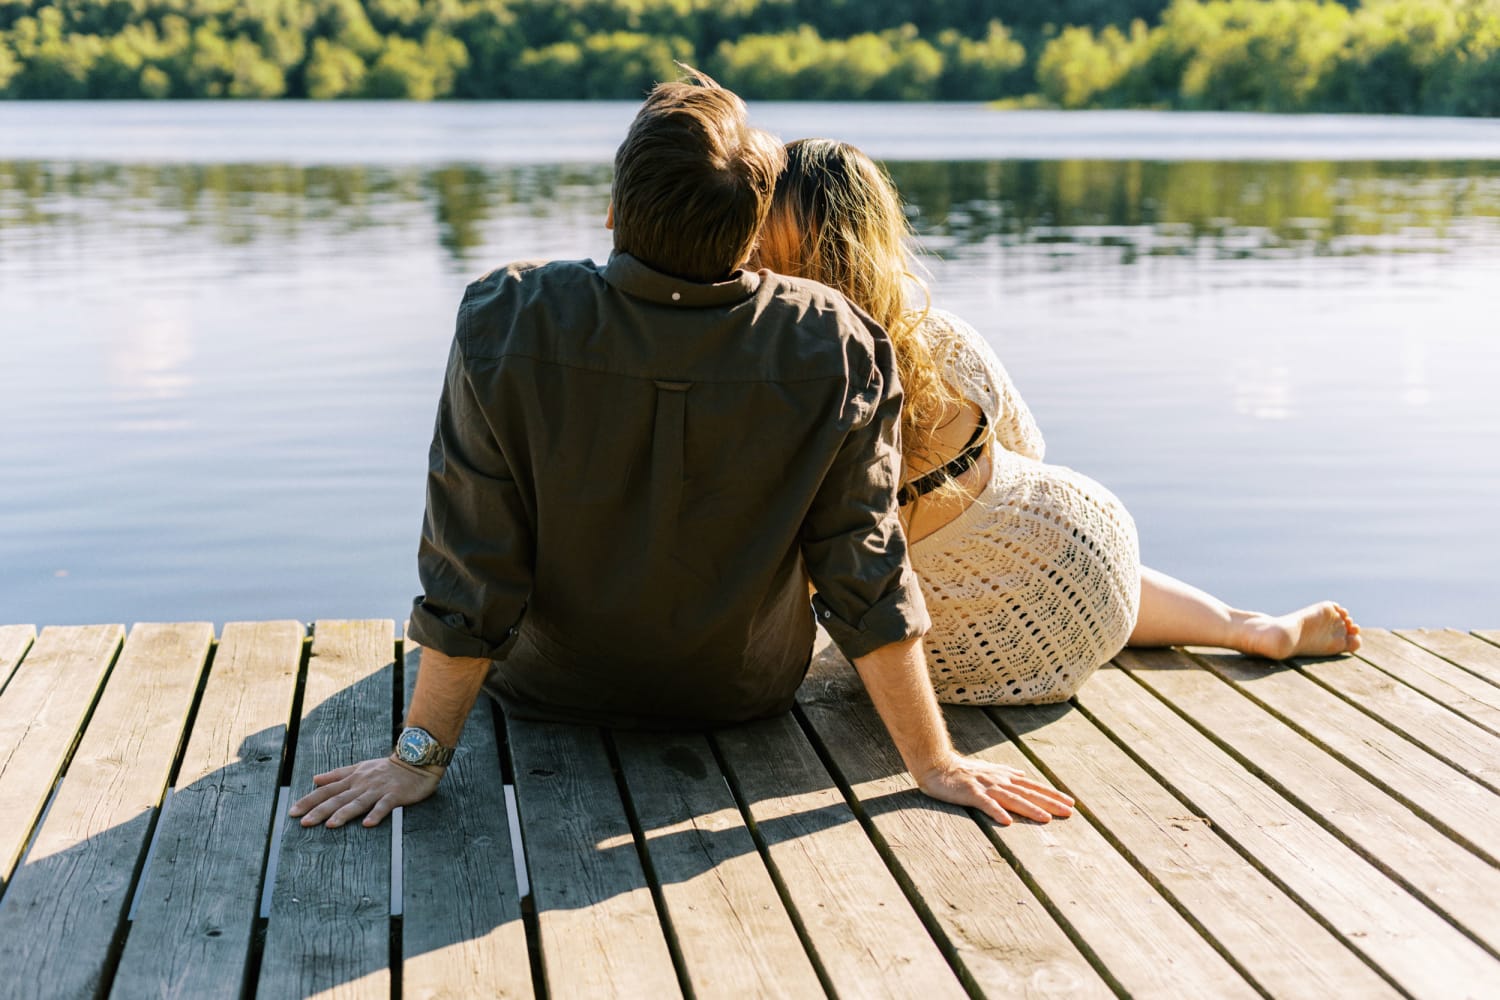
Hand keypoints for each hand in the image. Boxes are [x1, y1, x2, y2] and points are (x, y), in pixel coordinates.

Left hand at [288, 756, 441, 827]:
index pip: (326, 790)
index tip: (293, 812)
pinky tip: (367, 824)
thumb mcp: (359, 767)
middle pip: (338, 798)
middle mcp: (362, 784)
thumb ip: (337, 774)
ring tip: (330, 825)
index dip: (309, 800)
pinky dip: (376, 814)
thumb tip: (315, 779)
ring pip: (358, 803)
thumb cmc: (387, 767)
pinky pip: (384, 806)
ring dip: (344, 813)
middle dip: (320, 810)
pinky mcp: (395, 795)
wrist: (416, 760)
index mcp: (352, 779)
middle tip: (304, 823)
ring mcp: (378, 790)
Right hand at [916, 753, 1073, 825]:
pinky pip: (985, 804)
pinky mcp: (970, 793)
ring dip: (1029, 809)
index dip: (1052, 794)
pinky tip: (1007, 822)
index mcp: (1005, 777)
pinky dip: (997, 811)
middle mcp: (999, 780)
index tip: (1070, 803)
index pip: (1033, 787)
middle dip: (1050, 802)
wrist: (937, 765)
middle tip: (1069, 812)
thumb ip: (1007, 773)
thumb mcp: (988, 769)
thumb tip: (1023, 775)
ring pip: (1012, 798)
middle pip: (1028, 793)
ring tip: (1046, 819)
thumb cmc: (962, 770)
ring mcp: (985, 786)